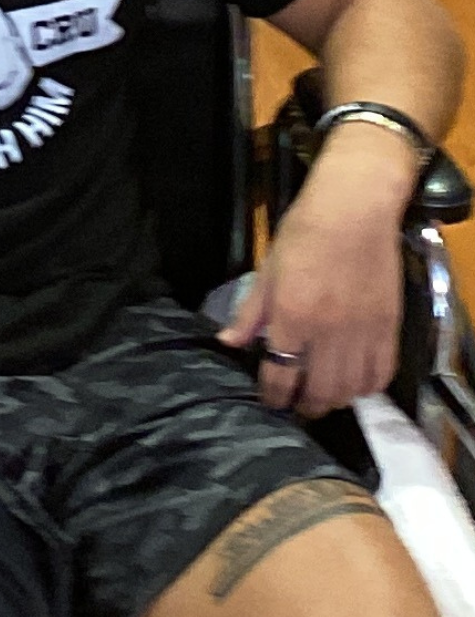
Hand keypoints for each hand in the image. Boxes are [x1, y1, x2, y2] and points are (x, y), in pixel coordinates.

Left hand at [218, 132, 413, 415]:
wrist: (354, 210)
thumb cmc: (304, 232)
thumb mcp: (268, 269)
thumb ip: (250, 312)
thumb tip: (228, 342)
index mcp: (292, 315)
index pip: (279, 375)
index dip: (272, 396)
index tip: (269, 401)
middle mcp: (327, 332)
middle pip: (317, 391)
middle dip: (303, 406)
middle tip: (295, 405)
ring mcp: (362, 333)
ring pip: (349, 391)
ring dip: (333, 400)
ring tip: (322, 395)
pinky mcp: (388, 329)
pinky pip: (380, 376)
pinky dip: (366, 388)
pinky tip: (353, 382)